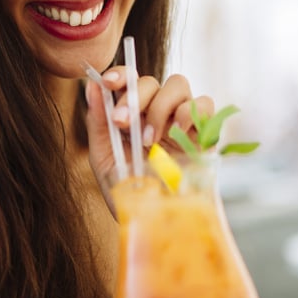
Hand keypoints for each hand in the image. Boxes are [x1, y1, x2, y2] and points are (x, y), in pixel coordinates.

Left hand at [84, 69, 213, 207]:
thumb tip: (91, 86)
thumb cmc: (129, 194)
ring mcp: (182, 122)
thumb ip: (98, 122)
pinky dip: (190, 111)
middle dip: (135, 96)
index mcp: (132, 116)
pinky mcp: (205, 133)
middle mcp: (156, 113)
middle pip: (152, 80)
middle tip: (124, 123)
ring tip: (150, 140)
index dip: (120, 74)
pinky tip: (177, 133)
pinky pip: (205, 103)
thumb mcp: (104, 158)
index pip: (129, 80)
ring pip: (178, 84)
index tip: (108, 82)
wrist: (156, 222)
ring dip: (159, 107)